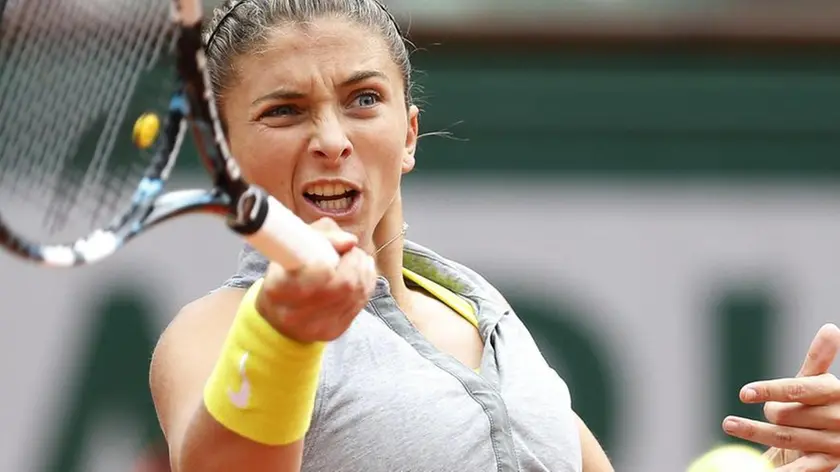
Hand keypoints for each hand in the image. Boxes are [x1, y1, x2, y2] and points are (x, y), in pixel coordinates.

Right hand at [255, 217, 376, 342]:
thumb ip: (320, 237)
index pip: (318, 271)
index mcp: (279, 289)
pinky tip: (361, 273)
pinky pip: (360, 303)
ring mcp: (319, 326)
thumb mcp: (289, 250)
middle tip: (352, 251)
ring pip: (356, 293)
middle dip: (356, 262)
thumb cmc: (284, 277)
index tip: (340, 246)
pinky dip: (366, 284)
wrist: (279, 320)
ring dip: (363, 270)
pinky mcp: (336, 330)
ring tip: (357, 259)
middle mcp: (297, 314)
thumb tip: (351, 241)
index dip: (335, 255)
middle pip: (344, 284)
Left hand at [722, 323, 839, 470]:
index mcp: (834, 391)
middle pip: (788, 414)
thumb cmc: (815, 405)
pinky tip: (763, 470)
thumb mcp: (814, 382)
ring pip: (786, 436)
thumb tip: (831, 329)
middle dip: (768, 412)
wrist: (828, 439)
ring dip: (755, 432)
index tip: (743, 393)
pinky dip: (784, 471)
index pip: (799, 389)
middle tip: (758, 409)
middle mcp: (839, 417)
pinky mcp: (829, 463)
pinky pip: (803, 469)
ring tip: (729, 424)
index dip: (770, 390)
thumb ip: (818, 359)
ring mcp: (835, 442)